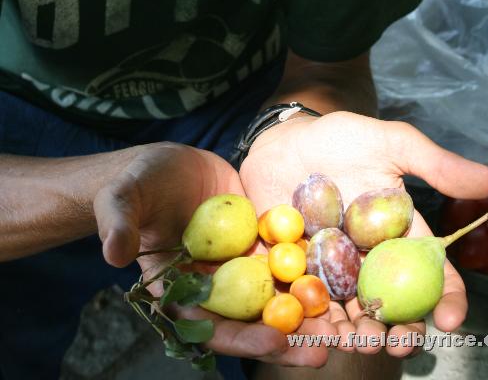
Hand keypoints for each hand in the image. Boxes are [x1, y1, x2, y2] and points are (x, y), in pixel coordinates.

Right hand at [92, 142, 334, 365]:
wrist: (163, 164)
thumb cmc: (135, 186)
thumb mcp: (122, 200)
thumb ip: (119, 225)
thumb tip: (114, 253)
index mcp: (180, 291)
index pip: (210, 326)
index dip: (241, 339)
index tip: (272, 344)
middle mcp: (216, 285)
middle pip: (253, 321)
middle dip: (287, 340)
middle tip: (323, 352)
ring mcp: (241, 264)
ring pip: (277, 294)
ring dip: (308, 312)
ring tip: (345, 327)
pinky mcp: (260, 239)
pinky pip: (288, 255)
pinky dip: (312, 268)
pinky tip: (343, 274)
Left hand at [240, 111, 487, 356]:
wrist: (285, 137)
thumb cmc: (341, 138)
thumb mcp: (390, 144)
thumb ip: (435, 164)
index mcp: (399, 237)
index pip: (432, 275)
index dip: (447, 300)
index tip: (448, 319)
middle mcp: (370, 260)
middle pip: (393, 307)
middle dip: (399, 332)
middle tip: (394, 342)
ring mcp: (332, 268)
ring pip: (350, 313)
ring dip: (355, 335)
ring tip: (355, 342)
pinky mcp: (295, 270)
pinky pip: (302, 303)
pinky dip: (308, 323)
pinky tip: (312, 332)